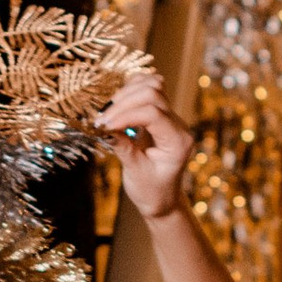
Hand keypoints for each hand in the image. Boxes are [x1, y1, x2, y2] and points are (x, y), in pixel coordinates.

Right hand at [97, 70, 195, 222]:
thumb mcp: (134, 172)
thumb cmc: (150, 190)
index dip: (125, 115)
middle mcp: (179, 125)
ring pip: (153, 84)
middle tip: (102, 121)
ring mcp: (172, 116)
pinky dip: (131, 90)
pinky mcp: (161, 113)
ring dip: (127, 93)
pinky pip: (149, 88)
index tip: (103, 126)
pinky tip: (117, 106)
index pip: (152, 113)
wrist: (161, 197)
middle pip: (153, 92)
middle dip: (123, 102)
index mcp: (178, 141)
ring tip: (109, 112)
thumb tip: (105, 126)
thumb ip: (122, 146)